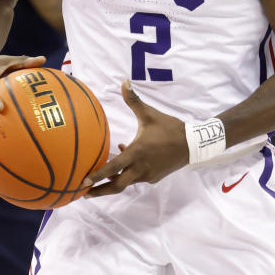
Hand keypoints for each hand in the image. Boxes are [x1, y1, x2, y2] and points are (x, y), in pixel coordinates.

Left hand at [83, 81, 186, 197]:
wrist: (192, 144)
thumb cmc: (169, 128)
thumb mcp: (150, 114)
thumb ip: (133, 100)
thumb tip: (124, 82)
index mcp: (136, 152)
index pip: (112, 168)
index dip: (97, 176)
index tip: (82, 183)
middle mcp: (140, 168)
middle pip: (116, 186)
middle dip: (100, 191)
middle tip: (84, 193)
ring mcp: (147, 175)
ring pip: (126, 182)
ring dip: (113, 181)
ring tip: (100, 181)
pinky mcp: (154, 177)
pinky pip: (136, 178)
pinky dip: (128, 173)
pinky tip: (126, 161)